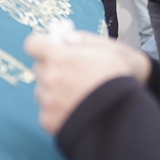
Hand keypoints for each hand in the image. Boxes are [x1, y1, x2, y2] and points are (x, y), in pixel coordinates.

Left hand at [25, 31, 151, 134]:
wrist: (126, 117)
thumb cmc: (120, 80)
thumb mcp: (107, 50)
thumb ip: (81, 41)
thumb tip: (64, 38)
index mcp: (61, 57)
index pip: (34, 44)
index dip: (41, 45)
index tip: (47, 48)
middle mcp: (50, 78)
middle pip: (39, 68)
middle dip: (52, 68)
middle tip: (71, 73)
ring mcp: (48, 101)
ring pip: (42, 89)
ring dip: (54, 89)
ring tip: (78, 94)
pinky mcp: (49, 121)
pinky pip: (46, 110)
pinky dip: (57, 109)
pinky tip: (76, 108)